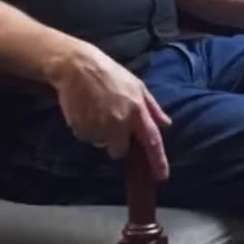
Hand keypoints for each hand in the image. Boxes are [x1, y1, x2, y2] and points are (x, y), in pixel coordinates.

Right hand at [51, 44, 171, 179]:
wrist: (77, 66)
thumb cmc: (110, 73)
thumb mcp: (137, 85)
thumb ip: (152, 107)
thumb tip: (166, 123)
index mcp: (137, 111)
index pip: (152, 141)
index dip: (158, 161)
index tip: (161, 176)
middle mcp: (120, 122)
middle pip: (120, 151)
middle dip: (116, 143)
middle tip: (110, 123)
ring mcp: (100, 126)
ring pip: (100, 144)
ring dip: (99, 133)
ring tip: (96, 110)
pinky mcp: (82, 128)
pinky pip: (85, 137)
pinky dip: (85, 128)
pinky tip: (85, 110)